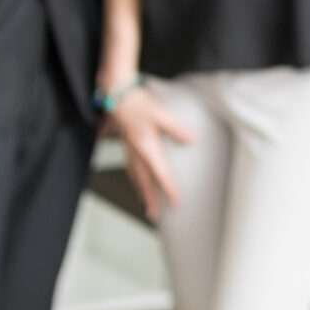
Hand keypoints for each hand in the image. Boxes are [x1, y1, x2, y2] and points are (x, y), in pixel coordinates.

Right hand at [108, 84, 198, 217]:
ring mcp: (129, 149)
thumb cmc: (138, 103)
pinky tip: (136, 179)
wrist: (116, 94)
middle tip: (155, 215)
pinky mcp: (126, 143)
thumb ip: (177, 128)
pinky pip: (130, 167)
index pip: (160, 174)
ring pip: (135, 176)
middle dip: (150, 198)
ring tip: (146, 203)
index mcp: (146, 147)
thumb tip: (193, 140)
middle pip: (144, 181)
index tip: (176, 202)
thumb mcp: (161, 114)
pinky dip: (134, 178)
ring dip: (141, 191)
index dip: (168, 189)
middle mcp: (136, 152)